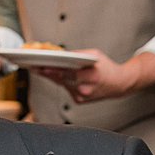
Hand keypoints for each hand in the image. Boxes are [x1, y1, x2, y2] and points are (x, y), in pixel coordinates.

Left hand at [37, 48, 154, 103]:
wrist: (119, 84)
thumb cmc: (106, 67)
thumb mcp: (95, 55)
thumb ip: (78, 54)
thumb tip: (60, 54)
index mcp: (91, 76)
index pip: (68, 73)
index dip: (53, 71)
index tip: (41, 67)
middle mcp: (85, 89)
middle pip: (62, 80)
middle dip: (48, 73)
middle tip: (35, 67)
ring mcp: (82, 96)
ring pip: (62, 84)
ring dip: (52, 77)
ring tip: (39, 68)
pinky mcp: (79, 100)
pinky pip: (66, 89)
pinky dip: (61, 81)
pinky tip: (52, 75)